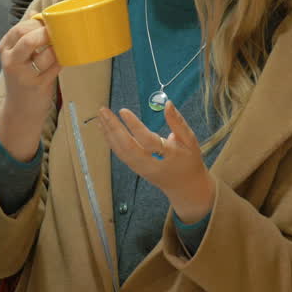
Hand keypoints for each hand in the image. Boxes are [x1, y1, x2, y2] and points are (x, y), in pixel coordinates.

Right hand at [0, 15, 60, 161]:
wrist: (20, 109)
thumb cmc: (22, 78)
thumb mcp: (18, 55)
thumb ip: (26, 35)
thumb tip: (36, 14)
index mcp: (5, 48)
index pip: (20, 28)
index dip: (37, 24)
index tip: (49, 23)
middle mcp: (11, 61)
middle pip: (29, 40)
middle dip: (47, 34)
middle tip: (58, 33)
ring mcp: (23, 75)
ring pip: (46, 54)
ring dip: (58, 47)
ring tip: (63, 45)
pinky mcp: (37, 86)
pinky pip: (55, 67)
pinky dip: (62, 60)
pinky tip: (63, 59)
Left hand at [97, 101, 215, 223]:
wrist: (185, 188)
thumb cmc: (189, 161)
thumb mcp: (190, 141)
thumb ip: (178, 123)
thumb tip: (168, 103)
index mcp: (168, 156)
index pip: (148, 141)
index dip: (135, 126)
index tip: (123, 111)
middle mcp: (151, 165)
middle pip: (128, 147)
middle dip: (114, 128)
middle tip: (103, 111)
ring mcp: (141, 169)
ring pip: (121, 152)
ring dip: (108, 133)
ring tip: (101, 116)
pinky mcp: (135, 169)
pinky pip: (121, 154)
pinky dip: (111, 140)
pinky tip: (104, 128)